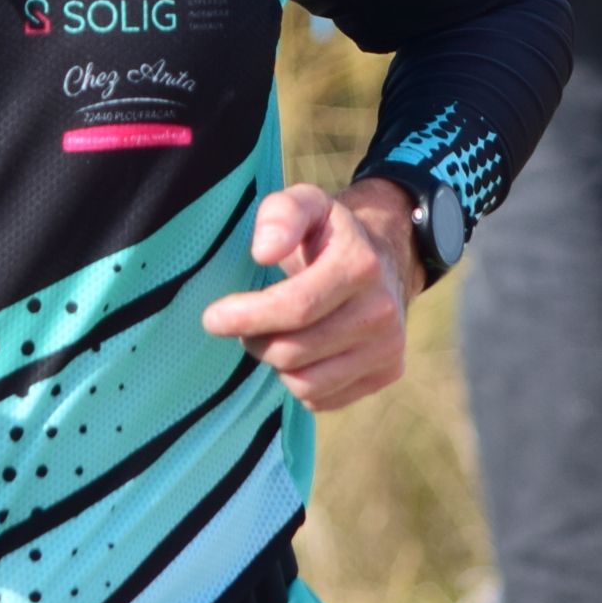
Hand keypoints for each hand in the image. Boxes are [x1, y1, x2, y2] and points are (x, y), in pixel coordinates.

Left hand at [197, 180, 417, 411]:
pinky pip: (323, 399)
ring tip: (272, 336)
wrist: (384, 259)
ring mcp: (388, 347)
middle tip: (244, 324)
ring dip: (275, 363)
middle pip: (294, 351)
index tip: (213, 318)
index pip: (295, 308)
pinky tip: (300, 353)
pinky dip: (300, 382)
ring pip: (306, 383)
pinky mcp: (388, 373)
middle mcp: (382, 311)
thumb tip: (263, 252)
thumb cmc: (328, 234)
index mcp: (360, 265)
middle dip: (255, 340)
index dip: (247, 317)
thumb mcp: (306, 203)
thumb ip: (281, 215)